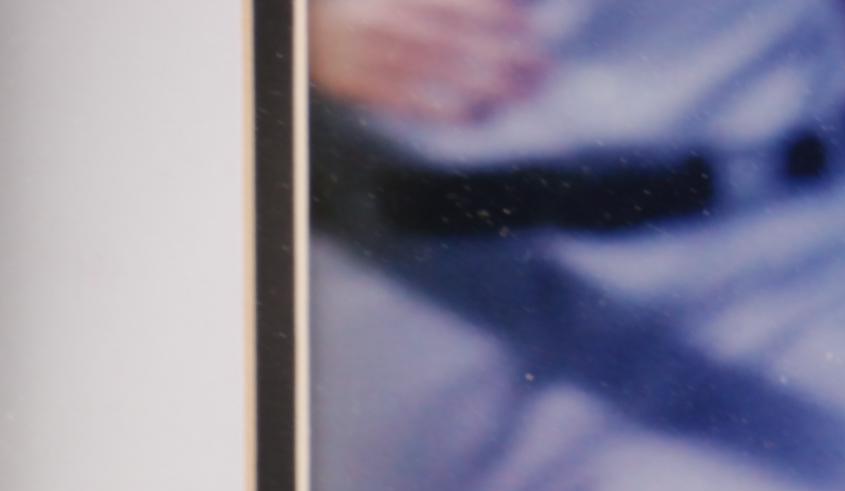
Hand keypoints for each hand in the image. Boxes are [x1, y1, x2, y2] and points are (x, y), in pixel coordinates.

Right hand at [306, 0, 546, 124]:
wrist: (289, 20)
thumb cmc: (352, 3)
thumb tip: (504, 8)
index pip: (457, 4)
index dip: (498, 15)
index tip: (531, 27)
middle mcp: (382, 19)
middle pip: (457, 39)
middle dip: (507, 54)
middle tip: (544, 66)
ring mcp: (367, 52)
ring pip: (438, 72)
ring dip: (488, 84)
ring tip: (523, 91)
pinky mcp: (353, 82)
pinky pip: (407, 100)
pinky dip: (444, 108)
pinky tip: (476, 114)